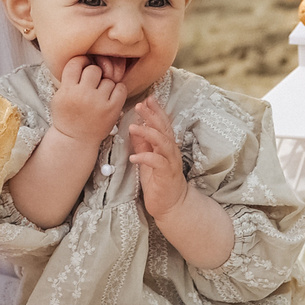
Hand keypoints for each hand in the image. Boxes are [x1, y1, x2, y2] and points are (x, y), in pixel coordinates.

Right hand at [49, 55, 127, 147]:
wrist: (75, 140)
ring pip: (108, 79)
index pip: (76, 63)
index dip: (81, 62)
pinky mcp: (112, 109)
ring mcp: (98, 102)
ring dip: (106, 84)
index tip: (82, 69)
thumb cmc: (67, 115)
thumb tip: (86, 58)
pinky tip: (110, 97)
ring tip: (100, 95)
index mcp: (67, 90)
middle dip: (94, 75)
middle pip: (94, 69)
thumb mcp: (59, 96)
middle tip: (92, 84)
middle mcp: (82, 95)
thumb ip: (69, 78)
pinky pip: (121, 88)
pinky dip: (117, 90)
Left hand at [126, 98, 190, 220]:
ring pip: (163, 142)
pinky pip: (157, 162)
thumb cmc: (159, 182)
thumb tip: (134, 128)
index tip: (147, 99)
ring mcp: (170, 162)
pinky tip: (133, 157)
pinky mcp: (167, 174)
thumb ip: (143, 144)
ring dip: (149, 133)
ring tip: (133, 127)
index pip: (163, 124)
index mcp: (166, 146)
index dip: (156, 111)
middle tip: (141, 105)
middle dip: (153, 116)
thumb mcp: (148, 160)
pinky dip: (145, 157)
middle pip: (164, 129)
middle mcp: (171, 151)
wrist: (171, 205)